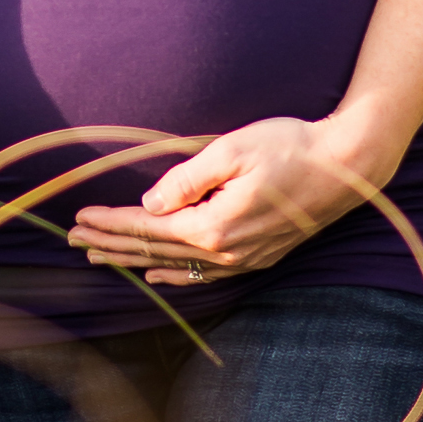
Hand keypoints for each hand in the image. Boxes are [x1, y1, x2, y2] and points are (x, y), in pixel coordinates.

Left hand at [70, 116, 387, 282]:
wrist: (348, 168)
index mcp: (213, 224)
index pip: (147, 228)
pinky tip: (158, 274)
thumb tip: (150, 203)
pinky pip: (205, 274)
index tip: (78, 219)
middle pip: (155, 251)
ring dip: (135, 260)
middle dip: (110, 244)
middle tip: (73, 240)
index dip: (110, 224)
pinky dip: (175, 274)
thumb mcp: (232, 149)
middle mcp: (226, 251)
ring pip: (176, 264)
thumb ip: (187, 179)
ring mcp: (244, 258)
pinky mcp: (259, 255)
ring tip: (100, 257)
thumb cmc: (290, 147)